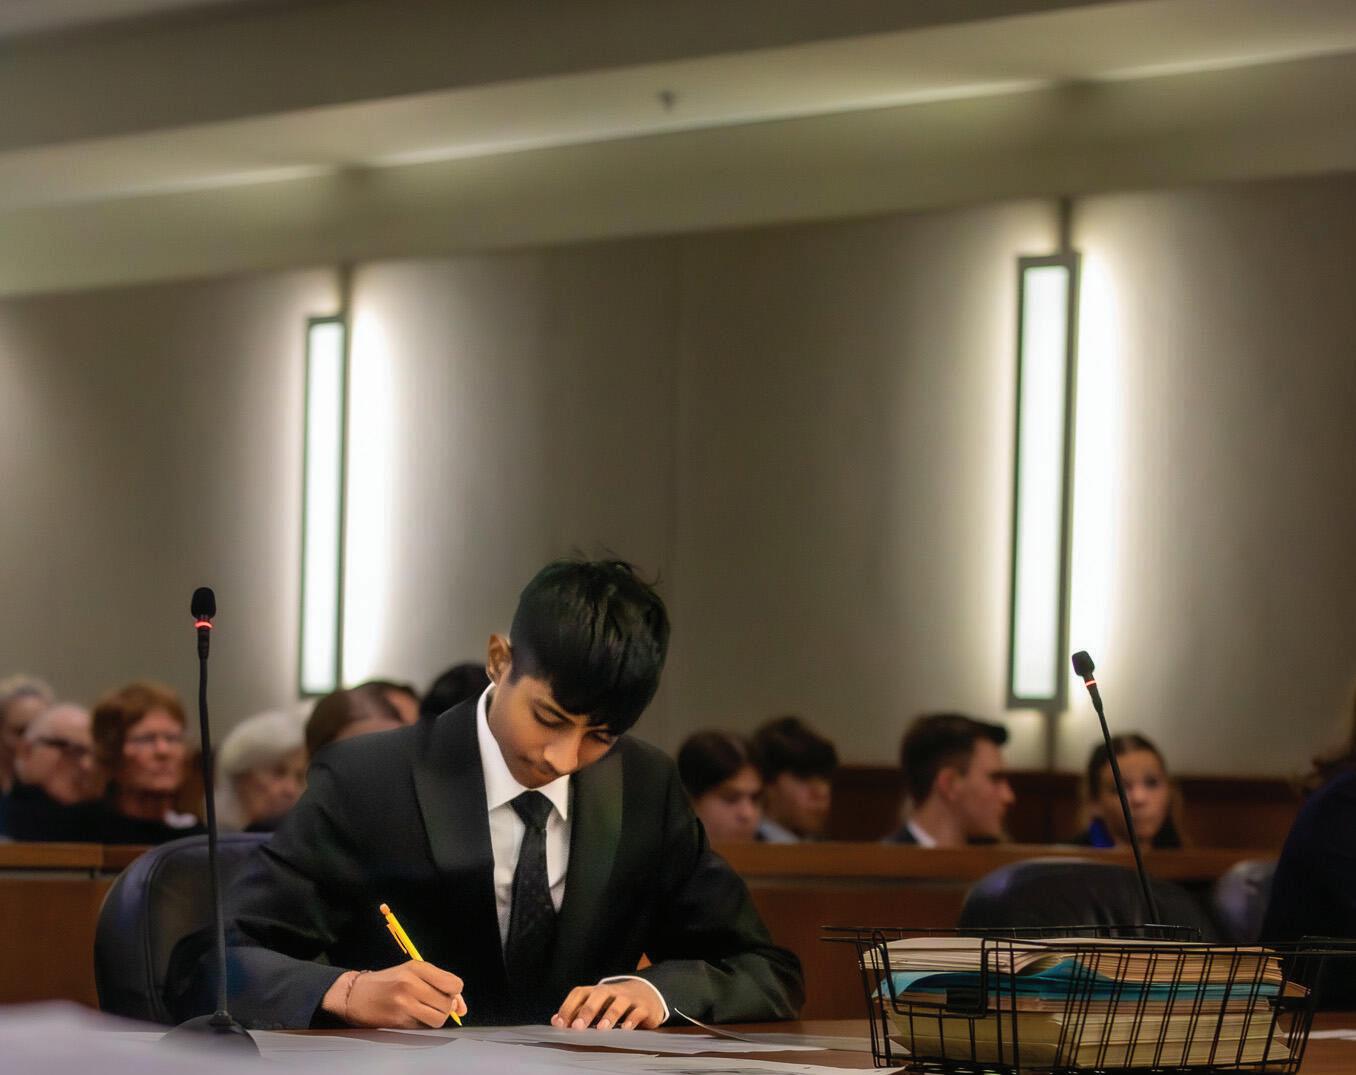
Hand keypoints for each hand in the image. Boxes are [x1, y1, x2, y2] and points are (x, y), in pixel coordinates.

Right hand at [321, 961, 467, 1027]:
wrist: (355, 995)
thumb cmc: (387, 982)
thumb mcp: (412, 972)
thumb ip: (440, 984)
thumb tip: (461, 1007)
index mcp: (416, 967)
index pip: (453, 984)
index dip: (455, 992)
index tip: (447, 993)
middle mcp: (411, 984)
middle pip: (447, 1003)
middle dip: (446, 1007)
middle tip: (433, 1003)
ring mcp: (404, 1004)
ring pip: (439, 1019)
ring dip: (437, 1018)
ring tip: (426, 1011)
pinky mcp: (398, 1021)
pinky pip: (424, 1028)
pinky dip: (424, 1025)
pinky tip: (414, 1017)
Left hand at [551, 980, 664, 1029]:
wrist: (647, 994)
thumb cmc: (615, 1002)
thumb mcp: (597, 1004)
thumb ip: (577, 1012)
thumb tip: (555, 1020)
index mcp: (597, 991)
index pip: (580, 993)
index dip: (568, 1007)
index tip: (559, 1023)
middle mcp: (612, 991)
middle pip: (599, 995)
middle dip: (587, 1010)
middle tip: (578, 1027)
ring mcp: (629, 998)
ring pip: (619, 1002)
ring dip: (610, 1015)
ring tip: (602, 1029)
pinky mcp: (643, 1007)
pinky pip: (637, 1012)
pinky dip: (631, 1020)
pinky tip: (625, 1029)